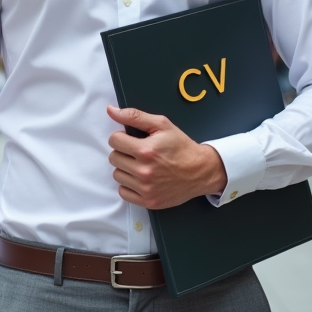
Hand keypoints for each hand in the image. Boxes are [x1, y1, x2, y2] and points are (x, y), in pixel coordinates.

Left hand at [106, 105, 227, 209]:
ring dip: (125, 168)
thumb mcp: (162, 125)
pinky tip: (140, 178)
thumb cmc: (181, 147)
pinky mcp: (148, 201)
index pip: (114, 140)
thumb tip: (111, 111)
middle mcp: (144, 171)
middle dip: (123, 152)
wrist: (200, 171)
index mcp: (146, 150)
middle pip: (114, 158)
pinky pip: (123, 192)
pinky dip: (129, 185)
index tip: (131, 139)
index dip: (121, 137)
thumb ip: (134, 116)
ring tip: (141, 164)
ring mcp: (146, 188)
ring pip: (117, 175)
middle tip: (138, 151)